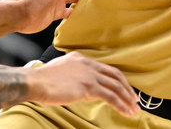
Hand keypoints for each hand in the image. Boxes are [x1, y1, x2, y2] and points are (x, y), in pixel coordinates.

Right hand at [25, 52, 139, 116]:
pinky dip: (121, 105)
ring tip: (134, 109)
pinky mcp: (89, 86)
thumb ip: (76, 76)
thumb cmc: (43, 80)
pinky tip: (126, 112)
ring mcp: (89, 74)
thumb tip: (86, 89)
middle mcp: (88, 64)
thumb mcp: (62, 72)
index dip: (117, 79)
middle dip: (127, 88)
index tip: (124, 88)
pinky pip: (110, 96)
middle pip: (115, 75)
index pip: (105, 68)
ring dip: (127, 99)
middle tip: (135, 99)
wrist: (36, 82)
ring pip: (116, 86)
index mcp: (81, 58)